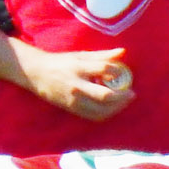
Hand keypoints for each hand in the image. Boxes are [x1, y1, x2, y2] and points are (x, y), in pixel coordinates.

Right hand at [13, 43, 134, 120]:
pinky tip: (112, 106)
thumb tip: (123, 52)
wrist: (36, 73)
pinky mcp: (72, 109)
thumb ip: (103, 56)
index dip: (118, 72)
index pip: (104, 69)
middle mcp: (76, 85)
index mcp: (79, 68)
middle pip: (105, 95)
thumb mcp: (81, 56)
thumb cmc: (62, 62)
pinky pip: (95, 116)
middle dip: (123, 96)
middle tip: (131, 93)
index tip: (124, 73)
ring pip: (102, 110)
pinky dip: (107, 113)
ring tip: (124, 100)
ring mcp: (73, 99)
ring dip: (118, 107)